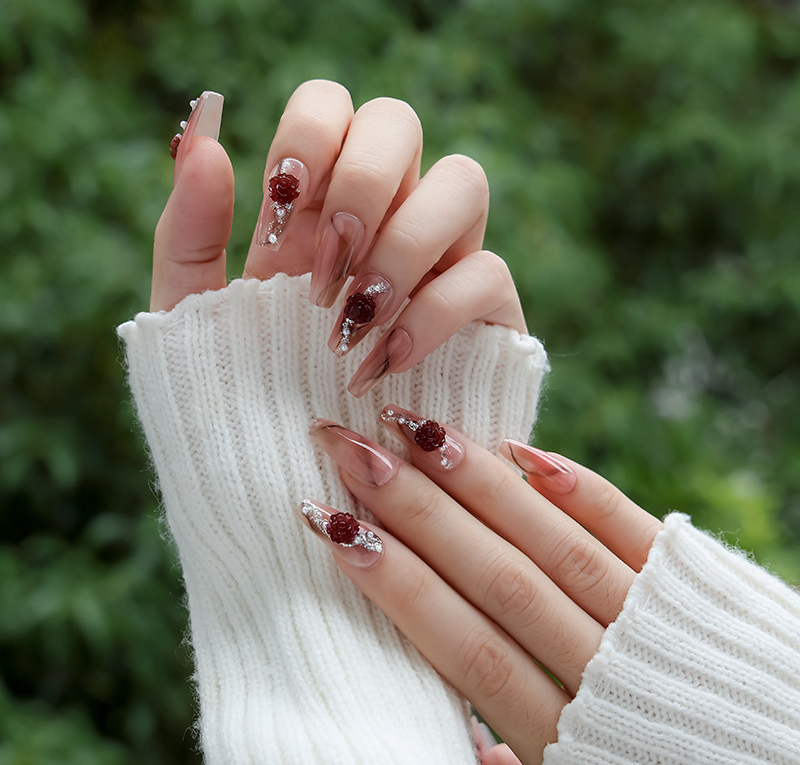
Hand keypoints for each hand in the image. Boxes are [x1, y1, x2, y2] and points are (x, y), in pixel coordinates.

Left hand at [150, 80, 524, 394]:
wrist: (292, 489)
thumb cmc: (239, 401)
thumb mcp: (193, 319)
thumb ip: (189, 231)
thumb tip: (205, 134)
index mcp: (314, 205)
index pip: (329, 105)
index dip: (308, 140)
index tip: (279, 222)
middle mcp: (381, 216)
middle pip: (398, 121)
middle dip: (359, 183)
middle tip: (319, 270)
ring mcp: (439, 260)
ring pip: (464, 180)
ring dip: (403, 242)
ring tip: (353, 319)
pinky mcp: (484, 316)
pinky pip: (487, 273)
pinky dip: (434, 313)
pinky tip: (384, 364)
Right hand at [300, 408, 663, 764]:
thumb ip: (507, 761)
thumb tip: (456, 735)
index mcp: (563, 736)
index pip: (461, 644)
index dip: (393, 582)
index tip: (331, 523)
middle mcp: (604, 671)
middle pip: (495, 578)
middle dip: (415, 509)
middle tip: (351, 445)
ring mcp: (652, 619)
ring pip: (553, 543)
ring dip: (480, 484)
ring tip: (415, 428)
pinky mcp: (692, 585)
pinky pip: (631, 527)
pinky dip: (577, 486)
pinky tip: (523, 450)